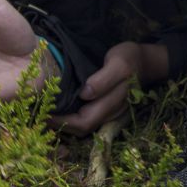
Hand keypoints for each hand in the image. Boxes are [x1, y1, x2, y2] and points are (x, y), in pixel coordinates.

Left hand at [52, 41, 167, 135]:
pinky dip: (73, 118)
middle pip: (83, 128)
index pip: (85, 121)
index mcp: (114, 102)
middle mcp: (112, 113)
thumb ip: (104, 79)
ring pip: (85, 127)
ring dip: (66, 124)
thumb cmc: (130, 58)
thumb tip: (85, 94)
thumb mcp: (119, 62)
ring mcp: (111, 114)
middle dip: (60, 125)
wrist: (147, 61)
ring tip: (48, 114)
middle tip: (40, 115)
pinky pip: (89, 120)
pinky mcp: (109, 110)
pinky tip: (63, 110)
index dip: (63, 121)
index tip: (44, 113)